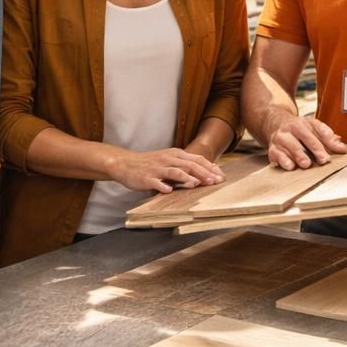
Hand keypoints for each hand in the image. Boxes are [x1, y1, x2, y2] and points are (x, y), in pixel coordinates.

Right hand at [106, 148, 223, 193]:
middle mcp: (168, 159)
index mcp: (175, 154)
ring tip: (198, 184)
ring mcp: (157, 169)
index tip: (221, 176)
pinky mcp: (146, 178)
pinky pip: (156, 182)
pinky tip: (169, 191)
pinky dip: (163, 186)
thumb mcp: (169, 159)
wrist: (125, 163)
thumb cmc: (149, 163)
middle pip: (189, 165)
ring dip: (188, 178)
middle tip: (216, 181)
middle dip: (204, 173)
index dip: (210, 167)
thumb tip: (205, 171)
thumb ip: (185, 164)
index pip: (197, 159)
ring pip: (175, 172)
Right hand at [267, 114, 346, 170]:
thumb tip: (341, 148)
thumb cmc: (297, 130)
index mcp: (304, 122)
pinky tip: (290, 166)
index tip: (338, 150)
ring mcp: (281, 138)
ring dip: (299, 155)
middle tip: (324, 159)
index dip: (328, 140)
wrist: (274, 124)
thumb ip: (327, 139)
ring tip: (306, 164)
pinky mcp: (272, 149)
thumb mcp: (312, 129)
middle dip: (315, 149)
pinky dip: (284, 161)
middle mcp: (292, 128)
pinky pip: (277, 154)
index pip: (318, 129)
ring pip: (291, 146)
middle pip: (305, 137)